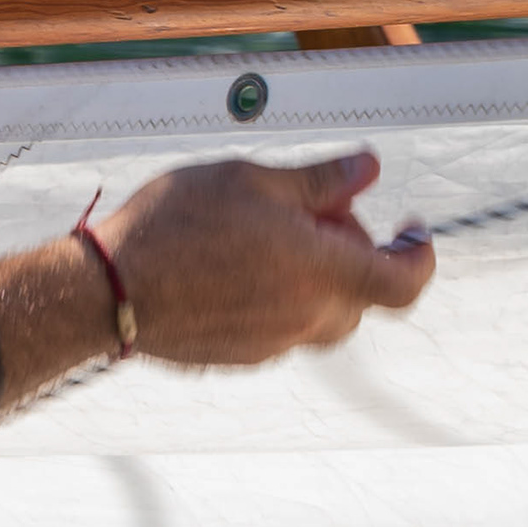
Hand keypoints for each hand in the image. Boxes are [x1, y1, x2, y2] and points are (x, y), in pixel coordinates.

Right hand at [94, 150, 431, 366]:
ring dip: (315, 281)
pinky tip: (234, 269)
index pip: (404, 281)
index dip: (420, 256)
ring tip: (267, 241)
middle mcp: (305, 318)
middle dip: (352, 255)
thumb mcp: (251, 180)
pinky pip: (281, 330)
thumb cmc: (173, 227)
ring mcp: (272, 345)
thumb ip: (320, 181)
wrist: (107, 291)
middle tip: (309, 216)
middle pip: (361, 296)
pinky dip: (279, 301)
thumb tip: (369, 168)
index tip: (413, 232)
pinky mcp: (240, 358)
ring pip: (321, 316)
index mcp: (320, 272)